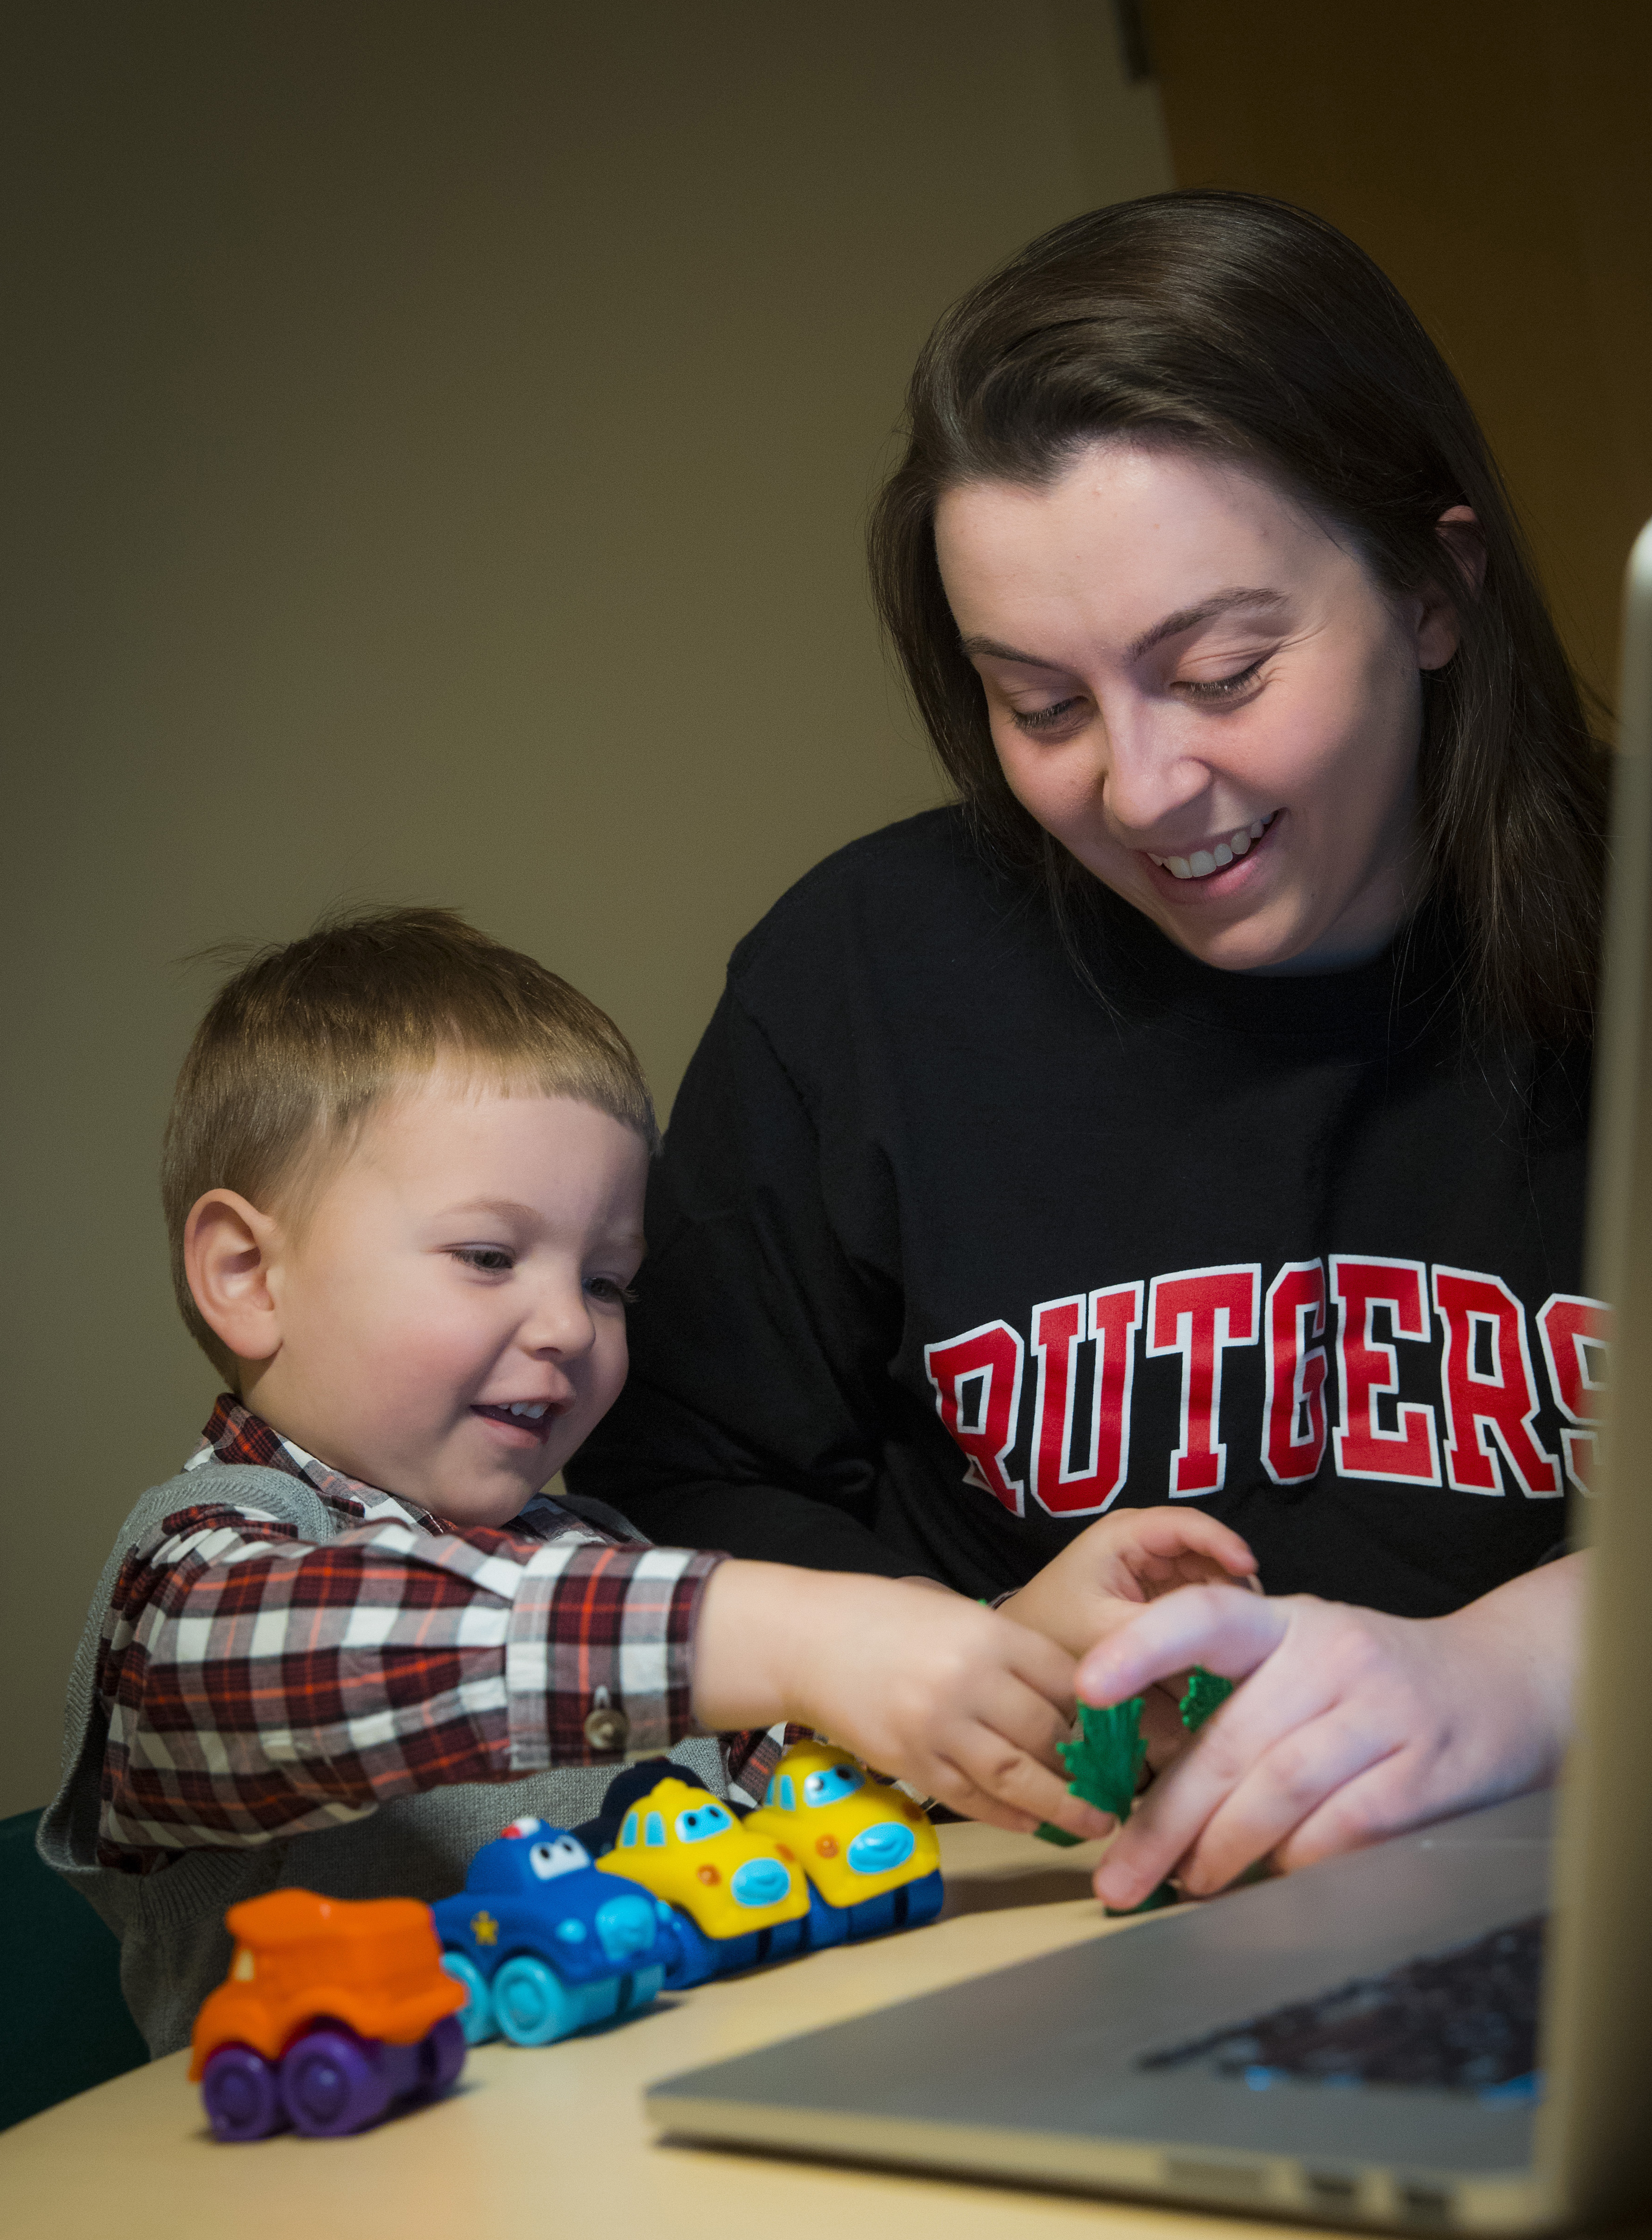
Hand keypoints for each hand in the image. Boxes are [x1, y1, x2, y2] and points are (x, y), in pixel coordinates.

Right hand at [693, 1559, 1113, 1840]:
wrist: (806, 1639)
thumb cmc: (884, 1619)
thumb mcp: (954, 1613)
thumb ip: (1006, 1651)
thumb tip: (1067, 1699)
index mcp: (987, 1634)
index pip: (1066, 1681)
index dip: (1101, 1712)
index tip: (1124, 1734)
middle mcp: (968, 1681)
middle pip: (1049, 1733)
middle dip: (1089, 1764)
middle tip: (1119, 1784)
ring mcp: (937, 1726)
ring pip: (1018, 1776)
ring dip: (1063, 1805)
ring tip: (1097, 1822)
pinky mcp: (910, 1762)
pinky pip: (971, 1798)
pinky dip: (1009, 1815)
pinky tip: (1034, 1822)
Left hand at [1008, 1504, 1257, 1658]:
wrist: (1024, 1645)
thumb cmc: (1052, 1627)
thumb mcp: (1102, 1630)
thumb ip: (1154, 1633)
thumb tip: (1209, 1641)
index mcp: (1125, 1534)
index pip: (1185, 1525)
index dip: (1221, 1542)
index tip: (1249, 1568)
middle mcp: (1145, 1540)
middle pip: (1206, 1550)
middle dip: (1230, 1582)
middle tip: (1253, 1621)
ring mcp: (1155, 1563)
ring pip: (1208, 1575)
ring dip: (1224, 1603)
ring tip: (1242, 1638)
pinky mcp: (1160, 1589)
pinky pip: (1197, 1596)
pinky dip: (1210, 1617)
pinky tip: (1224, 1645)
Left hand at [1076, 1554, 1583, 1910]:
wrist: (1505, 1683)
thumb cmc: (1374, 1681)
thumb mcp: (1304, 1659)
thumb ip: (1235, 1706)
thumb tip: (1150, 1798)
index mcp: (1287, 1621)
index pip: (1206, 1615)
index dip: (1142, 1646)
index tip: (1086, 1686)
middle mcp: (1333, 1655)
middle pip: (1231, 1742)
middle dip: (1165, 1819)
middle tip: (1119, 1877)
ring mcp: (1384, 1711)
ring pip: (1281, 1789)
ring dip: (1225, 1850)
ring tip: (1190, 1885)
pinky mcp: (1427, 1770)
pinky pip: (1344, 1829)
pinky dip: (1299, 1863)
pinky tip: (1276, 1882)